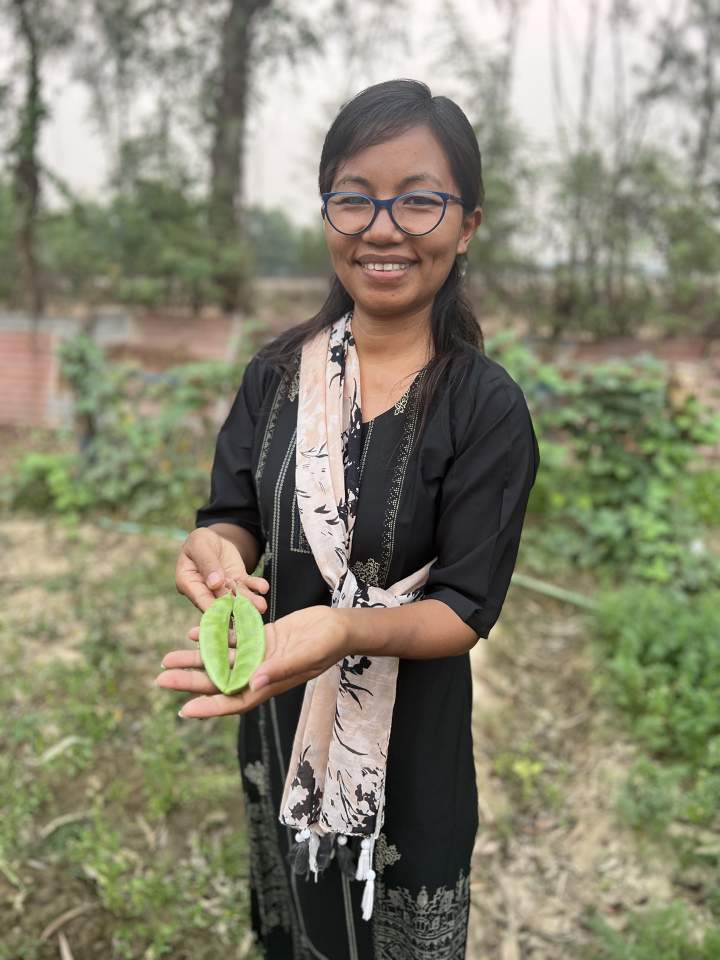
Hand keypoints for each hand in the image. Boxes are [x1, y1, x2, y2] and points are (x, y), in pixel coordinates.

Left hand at [154, 605, 348, 717]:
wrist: (339, 626)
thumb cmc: (327, 645)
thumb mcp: (305, 656)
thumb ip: (279, 669)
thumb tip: (252, 682)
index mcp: (269, 684)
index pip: (234, 700)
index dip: (209, 707)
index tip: (184, 710)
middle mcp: (259, 673)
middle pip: (219, 680)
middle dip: (190, 680)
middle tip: (160, 677)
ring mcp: (259, 655)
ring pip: (220, 659)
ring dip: (195, 659)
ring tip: (167, 658)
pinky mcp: (261, 638)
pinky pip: (232, 639)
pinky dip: (214, 636)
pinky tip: (194, 632)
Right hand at [175, 527, 268, 613]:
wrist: (212, 538)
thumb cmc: (199, 541)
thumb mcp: (199, 545)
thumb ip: (207, 563)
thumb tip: (214, 584)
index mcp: (189, 583)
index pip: (201, 599)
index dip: (213, 608)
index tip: (226, 614)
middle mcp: (206, 590)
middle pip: (221, 603)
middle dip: (235, 610)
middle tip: (248, 616)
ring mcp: (223, 588)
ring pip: (237, 596)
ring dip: (249, 602)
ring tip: (261, 605)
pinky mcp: (236, 581)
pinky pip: (247, 585)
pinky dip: (256, 586)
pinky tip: (263, 587)